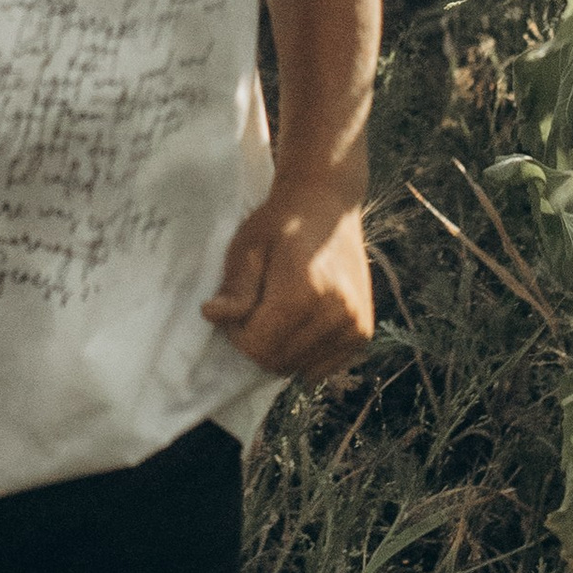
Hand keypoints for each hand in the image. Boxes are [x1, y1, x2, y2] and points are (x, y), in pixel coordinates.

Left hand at [202, 177, 374, 378]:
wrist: (326, 204)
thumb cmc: (279, 223)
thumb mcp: (248, 248)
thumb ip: (236, 288)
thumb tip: (210, 315)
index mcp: (303, 294)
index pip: (256, 347)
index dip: (237, 332)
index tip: (240, 304)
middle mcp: (336, 315)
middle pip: (277, 362)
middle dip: (257, 341)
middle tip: (258, 306)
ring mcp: (354, 326)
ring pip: (298, 368)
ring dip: (281, 348)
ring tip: (280, 311)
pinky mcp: (362, 333)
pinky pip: (321, 368)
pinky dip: (304, 353)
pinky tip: (301, 321)